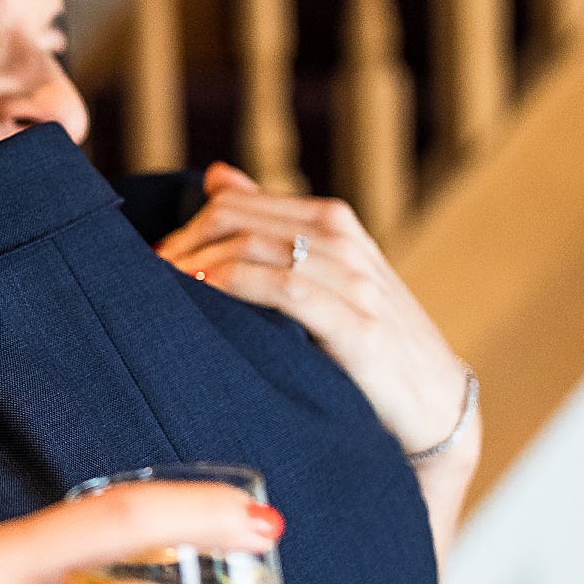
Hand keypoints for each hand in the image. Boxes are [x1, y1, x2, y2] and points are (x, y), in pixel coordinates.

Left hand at [157, 163, 470, 459]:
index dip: (185, 228)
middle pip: (237, 222)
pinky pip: (286, 290)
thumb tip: (220, 175)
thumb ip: (274, 227)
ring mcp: (355, 281)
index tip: (152, 261)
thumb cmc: (371, 344)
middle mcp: (345, 242)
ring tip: (163, 291)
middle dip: (181, 247)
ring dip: (198, 266)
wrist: (438, 408)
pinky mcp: (360, 327)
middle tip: (146, 279)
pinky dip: (235, 287)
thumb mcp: (326, 277)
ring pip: (255, 249)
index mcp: (334, 222)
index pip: (238, 205)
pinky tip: (204, 299)